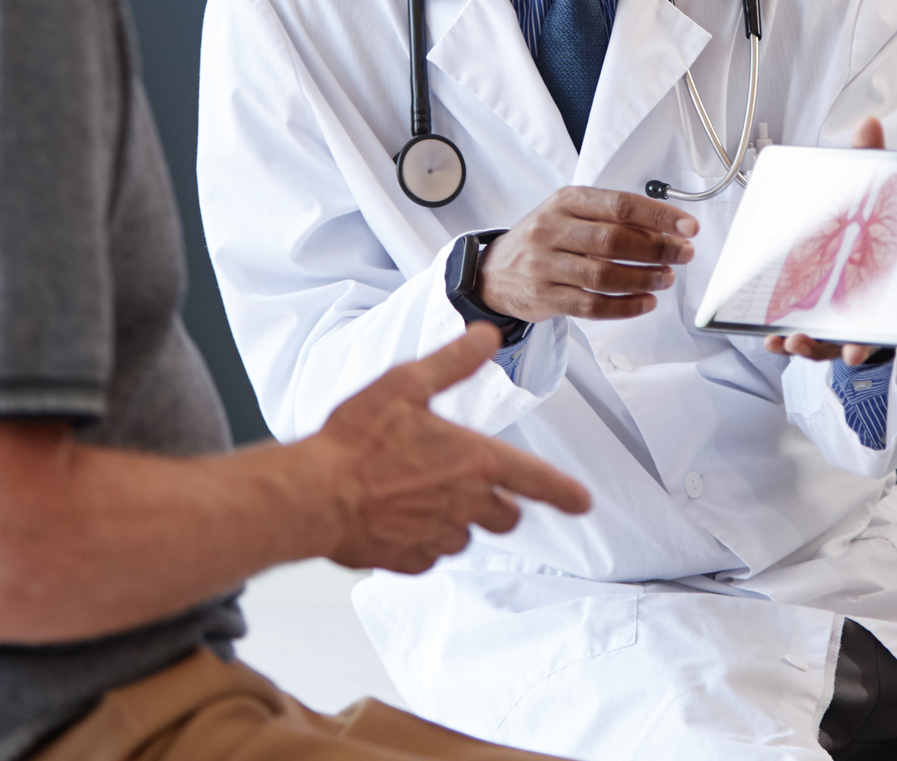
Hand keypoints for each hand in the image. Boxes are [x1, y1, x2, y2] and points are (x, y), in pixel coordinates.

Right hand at [298, 324, 591, 572]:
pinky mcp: (410, 561)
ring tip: (419, 496)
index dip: (565, 492)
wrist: (314, 494)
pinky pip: (430, 555)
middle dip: (497, 504)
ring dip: (457, 520)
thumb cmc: (356, 439)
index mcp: (475, 462)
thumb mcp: (407, 385)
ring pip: (467, 536)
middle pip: (506, 517)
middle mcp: (466, 504)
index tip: (582, 502)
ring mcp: (438, 537)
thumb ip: (453, 363)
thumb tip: (487, 336)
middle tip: (466, 483)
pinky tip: (397, 518)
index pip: (537, 481)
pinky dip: (422, 540)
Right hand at [476, 186, 698, 322]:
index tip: (687, 227)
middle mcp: (552, 230)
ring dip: (644, 279)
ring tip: (666, 278)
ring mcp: (545, 265)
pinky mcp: (544, 297)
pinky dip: (624, 307)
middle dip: (657, 249)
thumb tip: (665, 227)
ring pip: (604, 276)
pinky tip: (645, 302)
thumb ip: (611, 217)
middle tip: (683, 254)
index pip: (620, 205)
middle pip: (614, 240)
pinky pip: (591, 306)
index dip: (659, 216)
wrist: (494, 271)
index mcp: (565, 202)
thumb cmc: (543, 239)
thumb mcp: (569, 213)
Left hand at [766, 116, 888, 366]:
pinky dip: (793, 341)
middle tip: (814, 346)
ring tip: (788, 341)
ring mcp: (855, 319)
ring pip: (835, 342)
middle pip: (864, 335)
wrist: (876, 236)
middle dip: (839, 346)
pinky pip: (815, 340)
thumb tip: (868, 122)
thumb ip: (872, 161)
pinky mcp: (832, 323)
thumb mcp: (875, 190)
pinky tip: (771, 339)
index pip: (895, 312)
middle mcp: (881, 307)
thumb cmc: (877, 220)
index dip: (876, 337)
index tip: (856, 351)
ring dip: (810, 347)